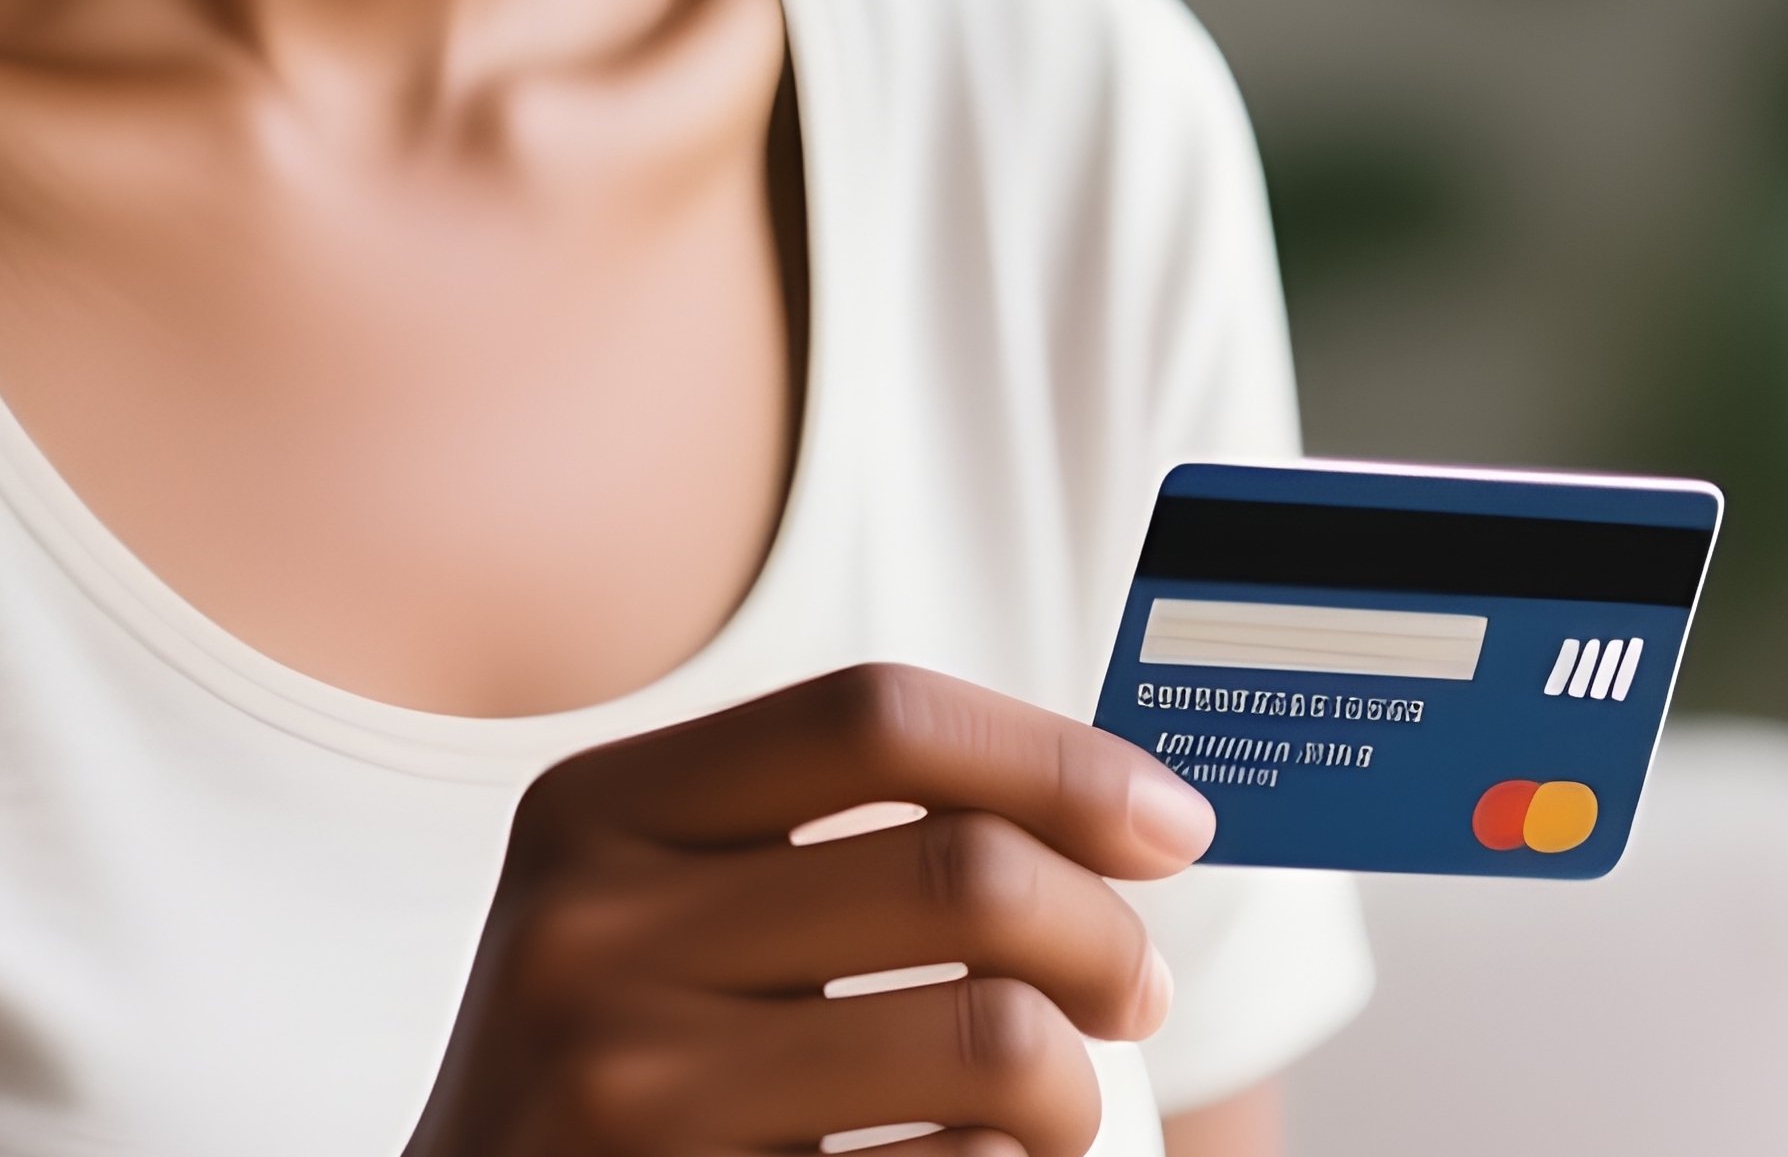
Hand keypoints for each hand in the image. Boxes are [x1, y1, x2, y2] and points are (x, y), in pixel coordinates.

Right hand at [403, 661, 1218, 1156]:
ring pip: (993, 1039)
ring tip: (1066, 1095)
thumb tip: (1114, 806)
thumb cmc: (615, 1047)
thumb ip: (829, 831)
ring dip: (1078, 1076)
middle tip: (1135, 983)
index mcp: (600, 808)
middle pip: (962, 870)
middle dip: (1104, 929)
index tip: (1168, 818)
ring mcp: (629, 1097)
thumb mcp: (660, 900)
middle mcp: (592, 936)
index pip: (877, 716)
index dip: (1053, 754)